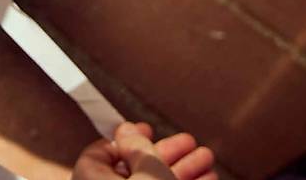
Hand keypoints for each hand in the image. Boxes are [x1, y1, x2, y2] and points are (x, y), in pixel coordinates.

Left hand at [73, 123, 216, 179]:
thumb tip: (127, 130)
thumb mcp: (148, 173)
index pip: (97, 155)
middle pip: (134, 169)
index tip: (147, 129)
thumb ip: (139, 149)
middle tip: (188, 142)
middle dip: (167, 153)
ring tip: (206, 158)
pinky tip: (208, 177)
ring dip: (183, 169)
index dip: (125, 139)